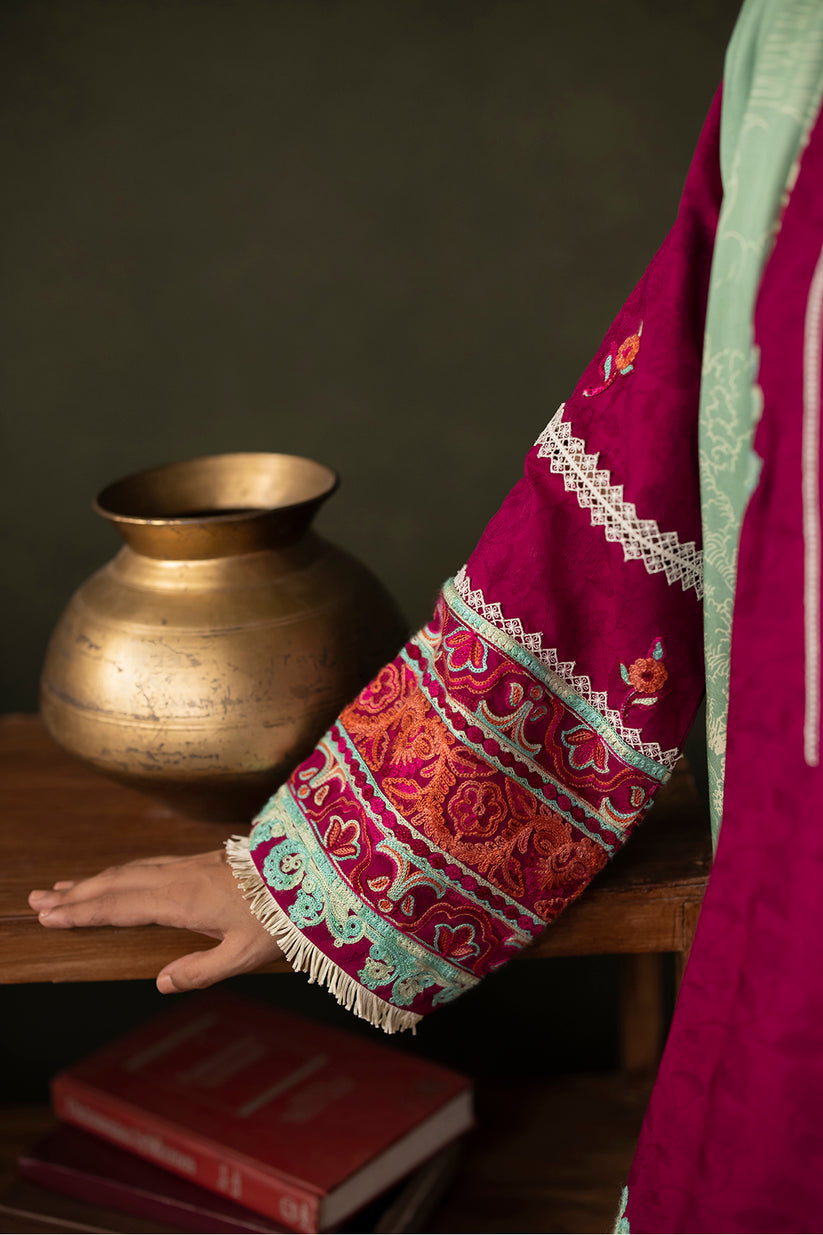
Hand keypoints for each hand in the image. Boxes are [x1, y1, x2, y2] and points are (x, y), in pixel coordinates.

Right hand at [28, 850, 283, 993]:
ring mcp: (189, 864)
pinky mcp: (200, 859)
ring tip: (65, 889)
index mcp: (182, 901)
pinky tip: (117, 877)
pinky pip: (148, 864)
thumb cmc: (281, 916)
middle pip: (115, 883)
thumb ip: (200, 971)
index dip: (82, 912)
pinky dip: (121, 871)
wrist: (308, 871)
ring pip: (130, 870)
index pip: (119, 906)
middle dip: (75, 893)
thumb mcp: (243, 955)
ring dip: (94, 880)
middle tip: (37, 901)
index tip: (50, 916)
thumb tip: (159, 983)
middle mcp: (178, 877)